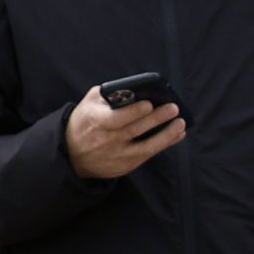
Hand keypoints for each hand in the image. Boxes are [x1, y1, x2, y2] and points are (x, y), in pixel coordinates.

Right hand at [65, 87, 185, 179]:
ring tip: (180, 123)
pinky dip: (165, 144)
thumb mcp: (88, 104)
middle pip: (135, 129)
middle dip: (156, 118)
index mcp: (96, 122)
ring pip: (146, 145)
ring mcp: (117, 155)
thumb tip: (133, 89)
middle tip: (173, 108)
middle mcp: (106, 140)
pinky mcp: (126, 165)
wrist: (73, 153)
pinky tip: (177, 134)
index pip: (116, 118)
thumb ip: (107, 94)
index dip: (134, 112)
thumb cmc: (85, 122)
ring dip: (166, 134)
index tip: (149, 104)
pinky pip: (149, 154)